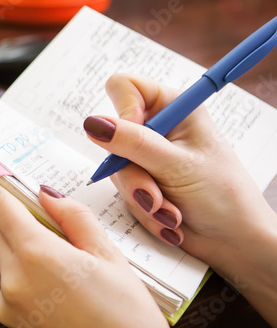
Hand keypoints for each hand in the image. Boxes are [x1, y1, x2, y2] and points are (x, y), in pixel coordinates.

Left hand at [0, 168, 226, 327]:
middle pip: (3, 232)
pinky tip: (66, 289)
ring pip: (8, 257)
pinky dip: (29, 274)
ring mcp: (9, 303)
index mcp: (37, 255)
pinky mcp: (12, 321)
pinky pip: (13, 282)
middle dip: (22, 221)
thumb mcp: (110, 257)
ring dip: (28, 249)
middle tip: (58, 224)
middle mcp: (13, 279)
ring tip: (74, 266)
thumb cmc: (130, 322)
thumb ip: (74, 219)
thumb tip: (47, 197)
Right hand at [83, 74, 276, 319]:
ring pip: (115, 168)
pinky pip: (121, 191)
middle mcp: (157, 128)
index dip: (122, 110)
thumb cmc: (222, 195)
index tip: (131, 138)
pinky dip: (142, 209)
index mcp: (174, 107)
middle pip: (112, 135)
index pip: (124, 87)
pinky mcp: (141, 181)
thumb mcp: (177, 166)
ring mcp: (146, 156)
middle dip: (133, 172)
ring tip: (169, 212)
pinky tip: (167, 219)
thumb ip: (133, 143)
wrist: (234, 241)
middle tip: (154, 194)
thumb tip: (92, 123)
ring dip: (141, 196)